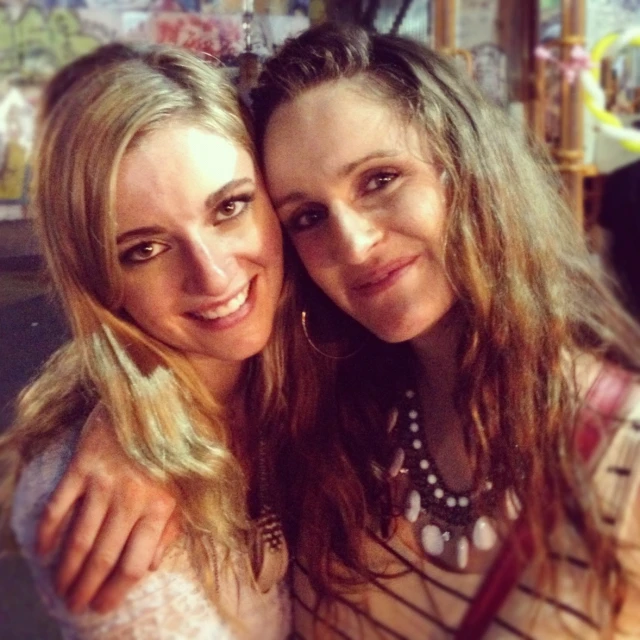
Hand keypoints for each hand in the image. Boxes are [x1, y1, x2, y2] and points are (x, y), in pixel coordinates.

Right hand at [37, 404, 179, 612]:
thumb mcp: (186, 487)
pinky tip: (41, 551)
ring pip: (79, 538)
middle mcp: (132, 497)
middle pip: (103, 557)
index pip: (133, 563)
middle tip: (74, 605)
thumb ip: (170, 527)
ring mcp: (105, 480)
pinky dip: (47, 531)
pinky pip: (58, 505)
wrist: (160, 396)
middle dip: (86, 588)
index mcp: (161, 506)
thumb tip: (148, 566)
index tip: (102, 606)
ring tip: (60, 590)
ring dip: (66, 569)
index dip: (115, 591)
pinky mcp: (83, 463)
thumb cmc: (177, 446)